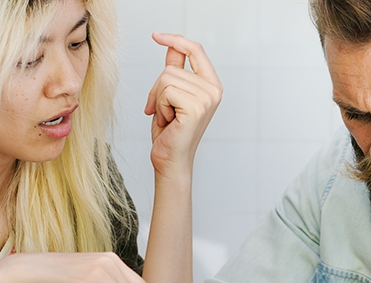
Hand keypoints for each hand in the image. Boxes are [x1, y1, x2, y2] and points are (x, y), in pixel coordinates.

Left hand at [144, 33, 222, 178]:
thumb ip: (175, 70)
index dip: (175, 40)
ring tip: (168, 117)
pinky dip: (160, 106)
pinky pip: (166, 90)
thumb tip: (171, 47)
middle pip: (172, 67)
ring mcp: (207, 98)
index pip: (195, 50)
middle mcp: (213, 89)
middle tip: (163, 110)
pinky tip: (168, 121)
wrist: (170, 159)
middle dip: (157, 88)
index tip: (156, 35)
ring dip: (159, 99)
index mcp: (211, 84)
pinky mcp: (196, 107)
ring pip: (166, 78)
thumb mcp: (170, 95)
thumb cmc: (170, 131)